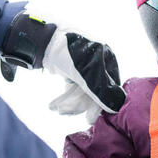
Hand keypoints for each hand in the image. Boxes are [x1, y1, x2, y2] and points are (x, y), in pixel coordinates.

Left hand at [0, 12, 125, 119]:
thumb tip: (116, 108)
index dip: (100, 105)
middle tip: (62, 112)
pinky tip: (55, 105)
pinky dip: (66, 98)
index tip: (88, 118)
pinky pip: (74, 89)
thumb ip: (101, 90)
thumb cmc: (66, 52)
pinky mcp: (73, 70)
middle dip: (78, 104)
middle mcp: (100, 63)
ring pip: (83, 92)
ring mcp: (85, 67)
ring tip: (54, 108)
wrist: (42, 39)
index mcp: (108, 60)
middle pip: (95, 92)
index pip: (110, 88)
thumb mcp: (86, 72)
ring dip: (69, 103)